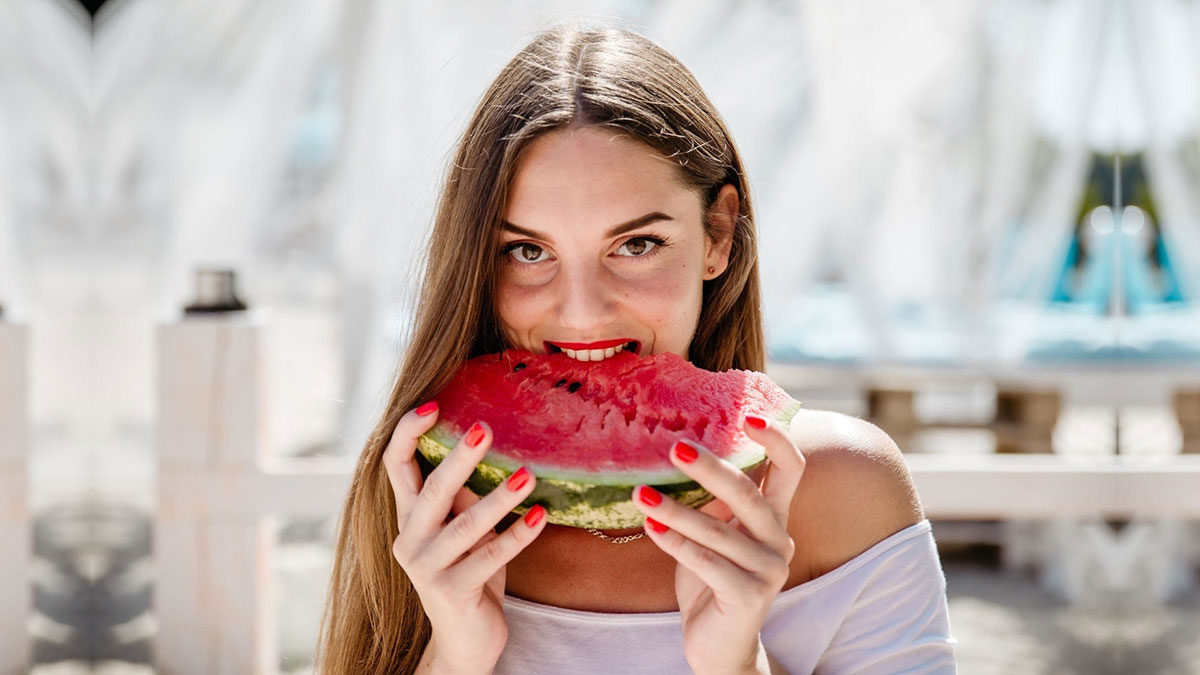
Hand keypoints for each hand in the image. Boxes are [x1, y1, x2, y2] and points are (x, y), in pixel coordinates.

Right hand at [382, 402, 546, 673]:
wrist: (464, 642)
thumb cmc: (470, 574)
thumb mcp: (466, 530)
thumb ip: (466, 497)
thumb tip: (488, 450)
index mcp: (408, 516)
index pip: (395, 465)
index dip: (408, 433)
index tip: (434, 405)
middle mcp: (408, 539)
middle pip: (431, 489)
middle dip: (459, 458)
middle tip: (485, 429)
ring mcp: (426, 568)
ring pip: (465, 525)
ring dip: (499, 497)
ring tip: (529, 474)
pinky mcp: (451, 592)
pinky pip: (489, 558)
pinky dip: (517, 536)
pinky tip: (541, 516)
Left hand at [632, 415, 804, 674]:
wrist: (719, 646)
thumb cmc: (711, 579)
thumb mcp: (713, 532)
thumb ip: (711, 501)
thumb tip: (679, 450)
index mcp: (774, 518)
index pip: (790, 469)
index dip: (776, 440)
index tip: (749, 416)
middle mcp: (779, 540)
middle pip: (749, 494)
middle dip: (711, 469)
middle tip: (674, 448)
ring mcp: (768, 571)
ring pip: (720, 531)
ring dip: (677, 510)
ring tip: (641, 493)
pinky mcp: (749, 597)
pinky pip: (709, 564)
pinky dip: (677, 544)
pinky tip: (650, 527)